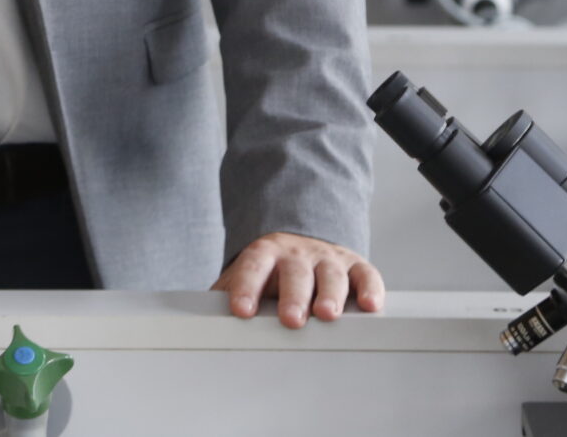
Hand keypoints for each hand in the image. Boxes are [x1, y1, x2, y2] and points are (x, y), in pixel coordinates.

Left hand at [212, 232, 384, 327]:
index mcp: (265, 253)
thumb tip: (196, 326)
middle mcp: (297, 254)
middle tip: (291, 319)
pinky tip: (371, 305)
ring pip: (331, 273)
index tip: (240, 310)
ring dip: (330, 293)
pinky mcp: (355, 265)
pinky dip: (370, 289)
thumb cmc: (269, 273)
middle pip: (295, 272)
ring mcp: (327, 258)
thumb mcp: (243, 277)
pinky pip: (366, 274)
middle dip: (293, 295)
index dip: (245, 287)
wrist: (301, 241)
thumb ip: (226, 295)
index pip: (252, 267)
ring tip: (327, 314)